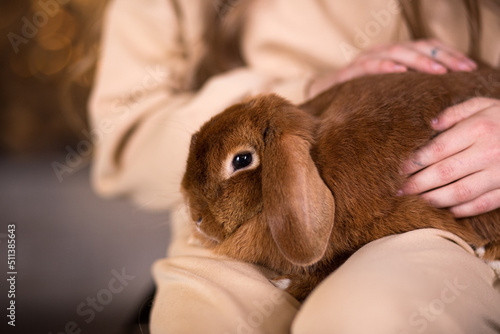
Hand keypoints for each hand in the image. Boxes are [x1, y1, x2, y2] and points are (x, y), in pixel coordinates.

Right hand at [306, 39, 476, 97]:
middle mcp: (380, 53)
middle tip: (459, 70)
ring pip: (395, 52)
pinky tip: (398, 71)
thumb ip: (408, 90)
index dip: (448, 54)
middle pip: (415, 47)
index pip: (426, 47)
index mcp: (393, 56)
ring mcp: (363, 61)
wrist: (319, 103)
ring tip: (437, 71)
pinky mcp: (346, 74)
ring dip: (417, 61)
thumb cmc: (358, 100)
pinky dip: (384, 66)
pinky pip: (367, 66)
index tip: (468, 68)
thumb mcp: (387, 94)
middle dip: (440, 57)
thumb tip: (441, 97)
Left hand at [400, 97, 499, 216]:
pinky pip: (483, 203)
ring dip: (435, 199)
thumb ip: (456, 112)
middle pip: (444, 172)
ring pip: (461, 192)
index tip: (401, 168)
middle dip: (418, 183)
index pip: (438, 148)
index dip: (416, 161)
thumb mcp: (485, 104)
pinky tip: (447, 209)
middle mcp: (490, 151)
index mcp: (480, 128)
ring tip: (418, 201)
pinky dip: (463, 209)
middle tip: (400, 190)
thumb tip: (430, 124)